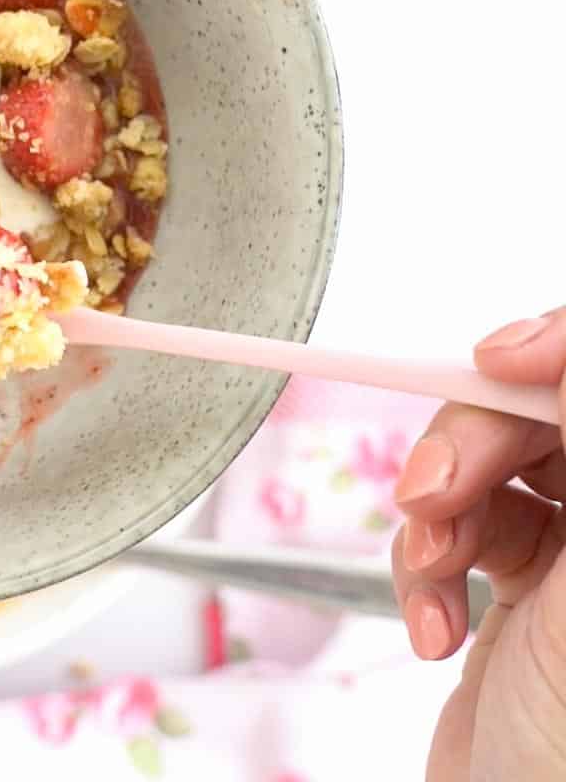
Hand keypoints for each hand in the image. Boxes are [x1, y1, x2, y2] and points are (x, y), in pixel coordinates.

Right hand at [392, 308, 565, 780]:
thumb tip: (558, 356)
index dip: (559, 352)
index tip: (500, 358)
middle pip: (540, 416)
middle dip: (469, 445)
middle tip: (426, 487)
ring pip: (487, 467)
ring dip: (436, 511)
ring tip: (429, 567)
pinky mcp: (524, 583)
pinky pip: (457, 528)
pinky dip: (422, 566)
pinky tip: (434, 624)